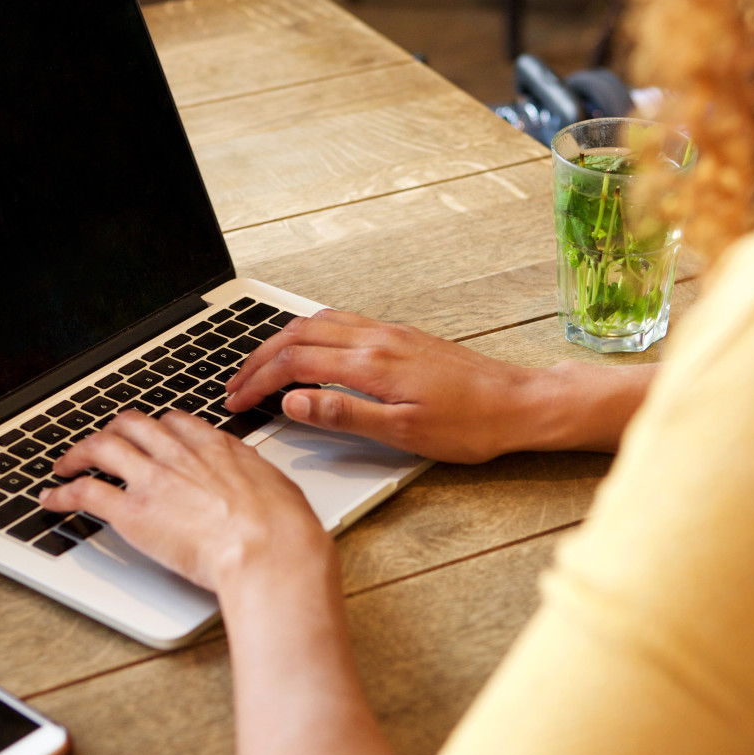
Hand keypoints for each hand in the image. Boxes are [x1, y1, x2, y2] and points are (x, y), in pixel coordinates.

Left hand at [39, 411, 335, 608]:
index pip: (176, 423)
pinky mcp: (132, 512)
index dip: (157, 428)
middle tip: (103, 442)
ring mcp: (154, 480)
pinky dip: (63, 494)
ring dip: (78, 453)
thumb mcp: (279, 489)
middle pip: (134, 425)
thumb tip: (263, 490)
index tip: (150, 437)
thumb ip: (258, 482)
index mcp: (218, 448)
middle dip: (113, 431)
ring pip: (102, 447)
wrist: (270, 549)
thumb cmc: (284, 529)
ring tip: (66, 465)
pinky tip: (53, 500)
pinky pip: (86, 493)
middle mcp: (181, 455)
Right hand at [224, 310, 544, 463]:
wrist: (519, 403)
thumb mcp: (403, 433)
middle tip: (234, 384)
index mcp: (372, 363)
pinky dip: (311, 331)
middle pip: (298, 335)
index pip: (295, 364)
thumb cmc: (470, 425)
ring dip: (281, 340)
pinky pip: (342, 321)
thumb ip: (344, 414)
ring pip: (319, 322)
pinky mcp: (402, 336)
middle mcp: (377, 338)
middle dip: (258, 358)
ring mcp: (390, 333)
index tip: (236, 401)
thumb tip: (295, 403)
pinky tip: (309, 346)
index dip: (258, 381)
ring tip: (260, 365)